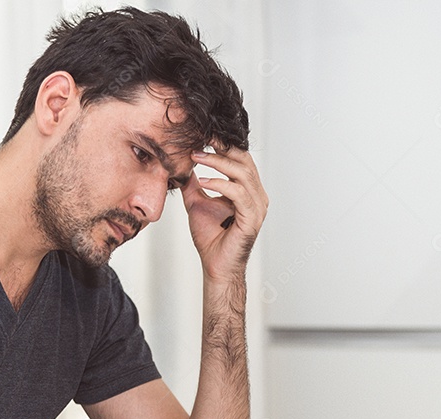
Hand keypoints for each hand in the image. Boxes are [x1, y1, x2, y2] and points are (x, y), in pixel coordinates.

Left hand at [181, 145, 268, 284]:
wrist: (215, 264)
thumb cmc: (211, 237)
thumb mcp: (197, 202)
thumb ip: (194, 183)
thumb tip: (183, 165)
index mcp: (247, 189)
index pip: (239, 158)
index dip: (223, 144)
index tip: (203, 133)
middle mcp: (256, 195)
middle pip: (244, 160)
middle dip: (222, 146)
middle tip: (201, 136)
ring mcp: (257, 206)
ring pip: (242, 173)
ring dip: (218, 162)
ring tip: (196, 156)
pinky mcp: (252, 218)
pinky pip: (238, 194)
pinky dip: (220, 184)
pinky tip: (203, 181)